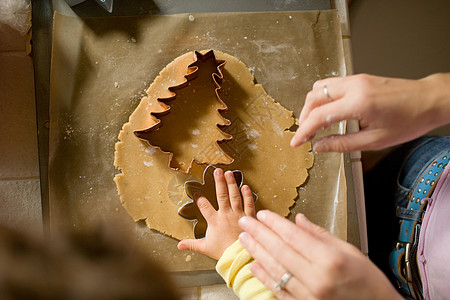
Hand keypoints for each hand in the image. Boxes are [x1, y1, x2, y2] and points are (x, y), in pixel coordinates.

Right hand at [177, 168, 255, 259]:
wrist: (240, 257)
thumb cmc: (223, 252)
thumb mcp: (205, 247)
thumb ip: (191, 244)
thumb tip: (179, 245)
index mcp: (214, 221)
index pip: (204, 207)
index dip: (199, 198)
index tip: (196, 191)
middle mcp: (226, 215)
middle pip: (221, 195)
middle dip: (219, 182)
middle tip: (217, 170)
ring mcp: (238, 215)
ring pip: (235, 196)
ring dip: (231, 183)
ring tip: (229, 173)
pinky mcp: (249, 217)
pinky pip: (249, 204)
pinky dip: (248, 195)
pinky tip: (245, 186)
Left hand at [238, 210, 402, 299]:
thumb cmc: (368, 282)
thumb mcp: (350, 251)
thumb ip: (321, 235)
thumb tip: (298, 220)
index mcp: (330, 260)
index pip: (294, 237)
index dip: (275, 223)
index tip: (263, 214)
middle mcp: (317, 279)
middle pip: (280, 251)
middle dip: (259, 234)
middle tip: (245, 222)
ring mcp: (308, 295)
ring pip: (275, 270)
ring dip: (256, 253)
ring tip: (244, 239)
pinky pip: (278, 290)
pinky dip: (264, 277)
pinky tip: (253, 266)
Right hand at [291, 73, 449, 151]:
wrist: (430, 100)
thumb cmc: (410, 120)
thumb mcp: (375, 140)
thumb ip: (343, 144)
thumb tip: (320, 146)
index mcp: (359, 103)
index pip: (319, 116)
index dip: (304, 131)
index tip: (296, 142)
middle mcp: (354, 86)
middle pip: (314, 98)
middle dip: (304, 118)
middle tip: (304, 135)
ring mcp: (356, 79)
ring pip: (319, 88)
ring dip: (311, 106)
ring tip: (313, 124)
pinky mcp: (359, 78)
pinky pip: (331, 84)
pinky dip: (322, 98)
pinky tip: (326, 112)